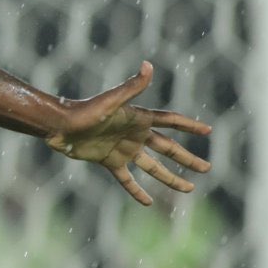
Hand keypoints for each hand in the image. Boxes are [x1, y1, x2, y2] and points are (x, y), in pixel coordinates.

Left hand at [45, 61, 211, 205]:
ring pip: (153, 167)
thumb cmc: (84, 110)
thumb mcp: (112, 100)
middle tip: (207, 168)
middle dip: (187, 159)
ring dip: (171, 178)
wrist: (59, 126)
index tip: (208, 131)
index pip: (171, 122)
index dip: (189, 126)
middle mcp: (134, 134)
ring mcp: (123, 149)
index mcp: (139, 118)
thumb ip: (132, 86)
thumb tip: (148, 65)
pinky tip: (148, 203)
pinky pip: (127, 180)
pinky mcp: (110, 162)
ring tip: (189, 189)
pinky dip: (137, 191)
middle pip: (168, 148)